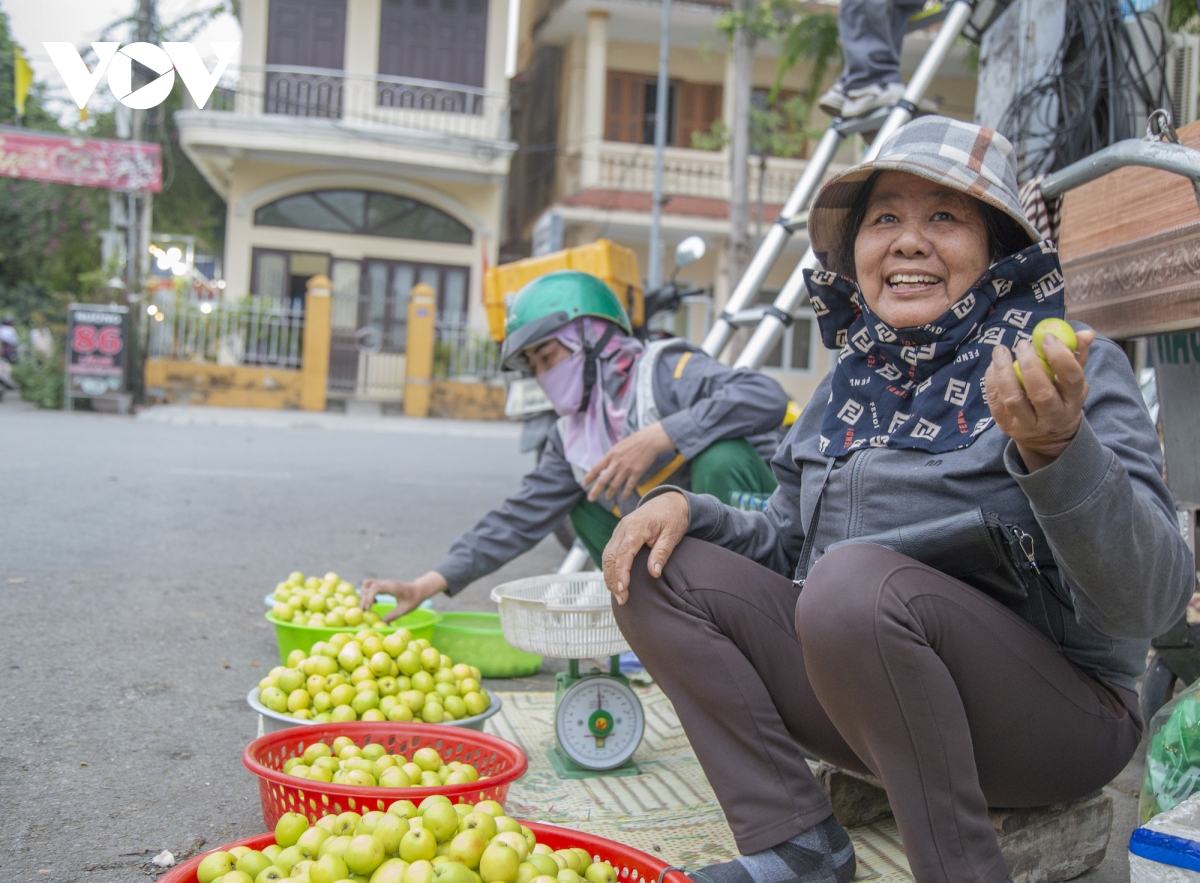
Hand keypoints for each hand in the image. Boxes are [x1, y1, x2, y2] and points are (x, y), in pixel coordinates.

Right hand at [360, 571, 447, 621]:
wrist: (419, 589)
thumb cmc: (414, 599)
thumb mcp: (404, 610)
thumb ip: (392, 616)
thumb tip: (381, 624)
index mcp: (391, 587)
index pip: (375, 589)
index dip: (368, 598)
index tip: (367, 609)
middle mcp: (386, 583)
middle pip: (367, 586)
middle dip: (363, 598)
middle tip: (363, 611)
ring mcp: (384, 582)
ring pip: (367, 584)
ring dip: (364, 594)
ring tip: (368, 606)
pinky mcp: (384, 584)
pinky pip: (371, 585)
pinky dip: (368, 593)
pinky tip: (374, 602)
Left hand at [582, 422, 675, 501]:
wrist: (650, 440)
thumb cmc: (635, 441)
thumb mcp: (619, 446)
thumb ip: (612, 456)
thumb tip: (606, 465)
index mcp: (611, 455)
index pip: (596, 468)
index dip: (589, 477)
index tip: (583, 484)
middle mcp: (616, 463)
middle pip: (603, 480)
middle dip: (596, 491)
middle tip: (591, 499)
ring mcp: (626, 469)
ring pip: (615, 485)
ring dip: (610, 493)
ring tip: (608, 497)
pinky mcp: (636, 472)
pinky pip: (629, 486)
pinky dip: (626, 493)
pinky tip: (624, 497)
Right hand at [602, 491, 688, 604]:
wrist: (668, 501)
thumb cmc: (672, 517)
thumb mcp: (672, 535)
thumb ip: (661, 553)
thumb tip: (654, 573)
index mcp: (636, 527)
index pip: (623, 554)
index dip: (621, 573)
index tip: (624, 590)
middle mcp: (623, 528)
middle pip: (610, 557)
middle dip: (613, 580)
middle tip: (622, 598)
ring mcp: (619, 531)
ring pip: (606, 556)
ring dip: (609, 576)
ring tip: (618, 594)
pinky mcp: (619, 534)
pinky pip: (609, 552)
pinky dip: (610, 568)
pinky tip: (616, 581)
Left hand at [984, 329, 1094, 471]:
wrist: (1046, 436)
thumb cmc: (1060, 397)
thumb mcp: (1073, 381)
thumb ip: (1077, 355)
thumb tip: (1085, 332)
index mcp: (1073, 402)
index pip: (1071, 379)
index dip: (1060, 356)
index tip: (1047, 337)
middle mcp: (1052, 417)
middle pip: (1041, 393)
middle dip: (1030, 365)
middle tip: (1023, 344)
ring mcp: (1027, 424)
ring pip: (1013, 398)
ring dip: (1004, 371)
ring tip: (1001, 351)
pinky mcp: (1005, 424)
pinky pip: (995, 400)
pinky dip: (992, 380)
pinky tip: (994, 365)